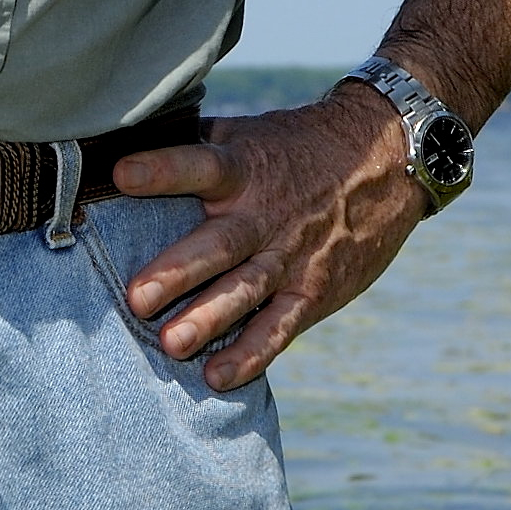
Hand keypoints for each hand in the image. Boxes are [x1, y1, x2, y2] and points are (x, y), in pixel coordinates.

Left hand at [108, 89, 429, 390]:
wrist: (388, 160)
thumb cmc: (298, 147)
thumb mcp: (250, 133)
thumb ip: (196, 144)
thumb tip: (122, 142)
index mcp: (245, 167)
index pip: (200, 165)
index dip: (163, 170)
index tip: (121, 175)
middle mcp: (266, 214)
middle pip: (220, 243)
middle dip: (178, 272)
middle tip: (137, 299)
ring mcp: (293, 255)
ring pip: (247, 290)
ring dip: (210, 319)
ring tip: (172, 345)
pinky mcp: (315, 289)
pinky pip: (281, 325)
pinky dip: (253, 353)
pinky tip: (219, 376)